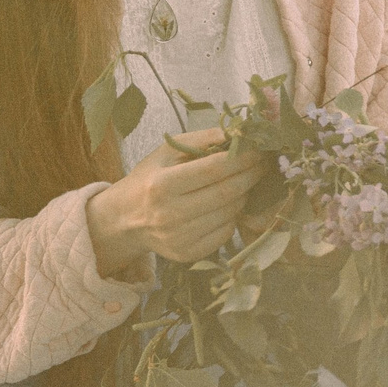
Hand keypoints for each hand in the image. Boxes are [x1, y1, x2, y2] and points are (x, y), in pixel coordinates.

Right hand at [85, 130, 268, 279]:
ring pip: (229, 213)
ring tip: (246, 182)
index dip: (241, 159)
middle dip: (250, 176)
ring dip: (244, 195)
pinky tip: (229, 204)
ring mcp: (179, 238)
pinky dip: (233, 216)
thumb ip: (200, 139)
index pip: (213, 169)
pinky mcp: (187, 254)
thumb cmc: (149, 179)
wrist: (125, 220)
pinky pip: (225, 233)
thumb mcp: (166, 152)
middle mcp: (170, 214)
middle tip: (262, 165)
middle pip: (226, 193)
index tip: (258, 151)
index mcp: (162, 185)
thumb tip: (236, 132)